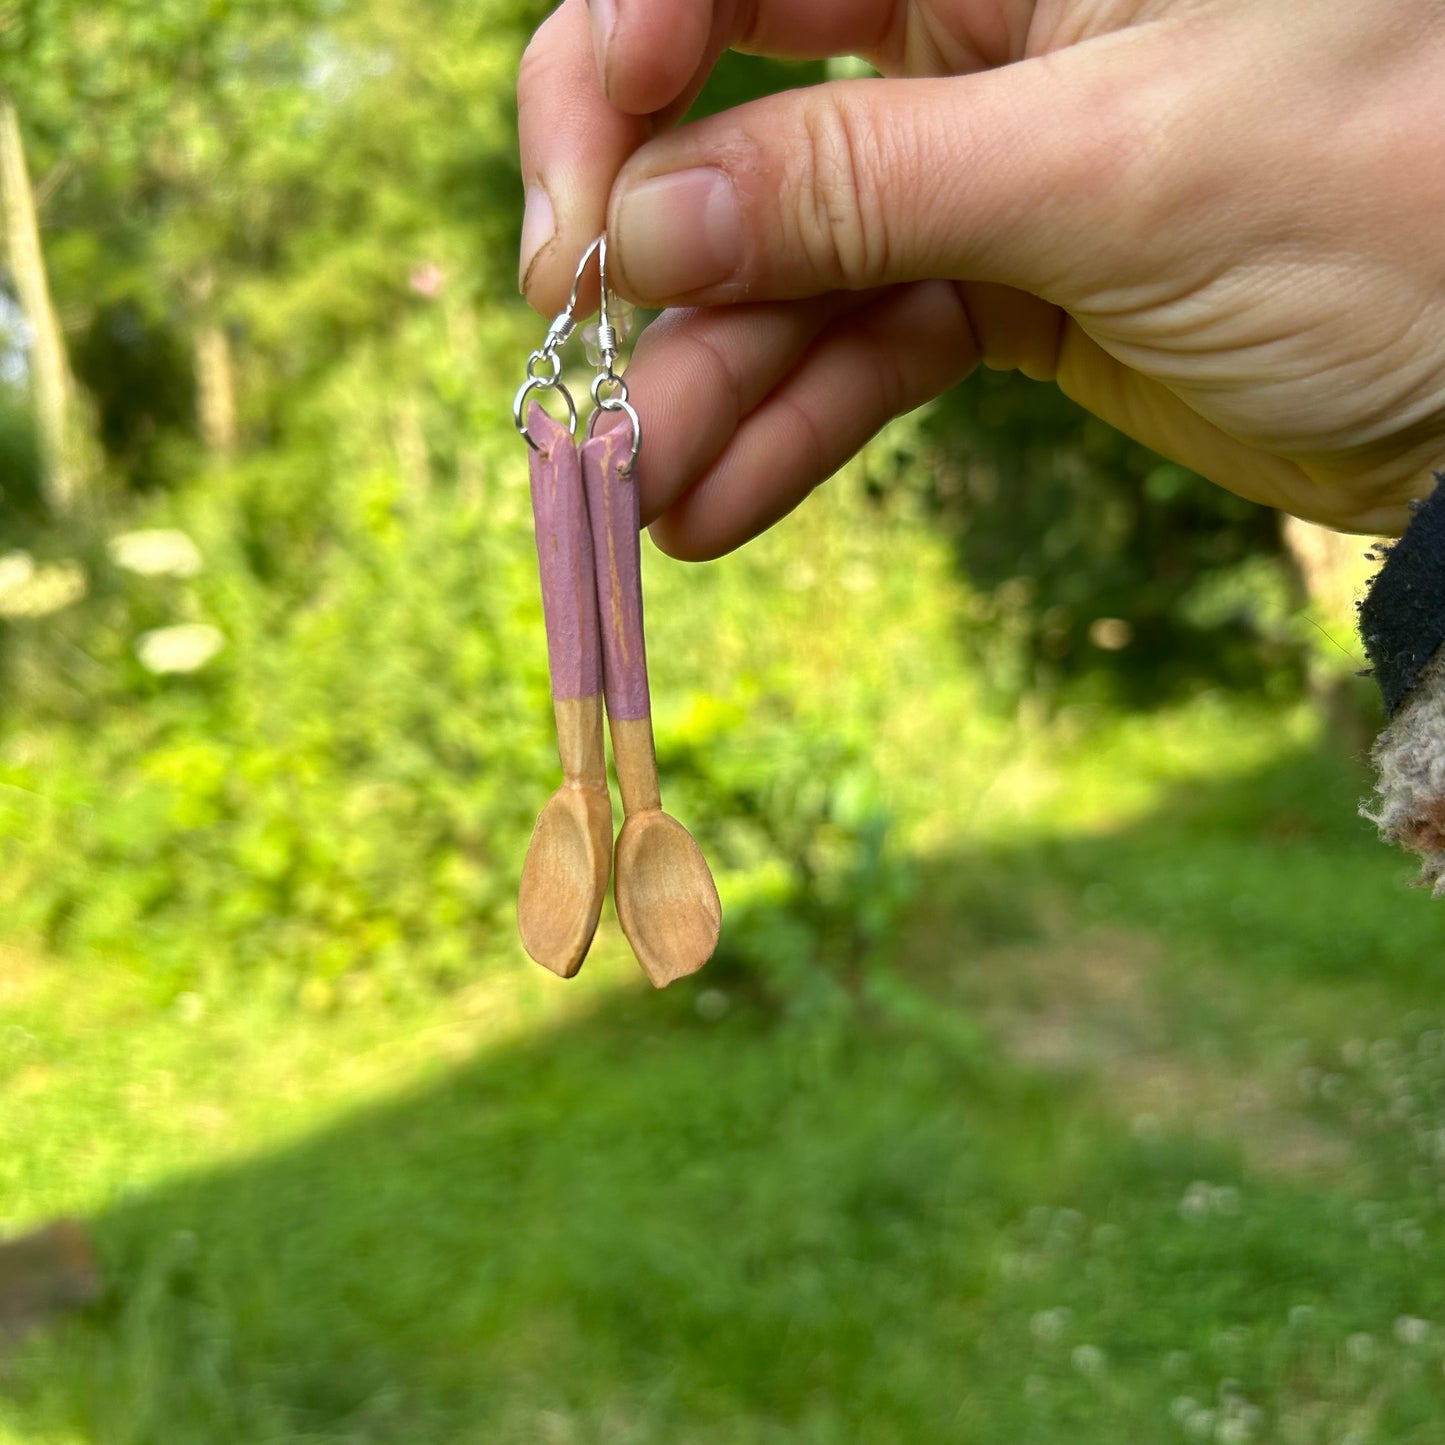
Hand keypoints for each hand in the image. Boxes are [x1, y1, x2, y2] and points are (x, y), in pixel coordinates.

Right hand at [518, 0, 1444, 558]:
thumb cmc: (1380, 207)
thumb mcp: (1108, 175)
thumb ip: (865, 185)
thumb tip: (648, 219)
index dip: (629, 53)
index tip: (589, 196)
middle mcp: (978, 30)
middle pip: (734, 105)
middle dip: (646, 236)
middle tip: (575, 354)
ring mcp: (981, 172)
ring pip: (790, 263)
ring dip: (706, 380)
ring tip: (636, 491)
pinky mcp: (998, 292)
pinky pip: (861, 351)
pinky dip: (791, 428)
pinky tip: (714, 505)